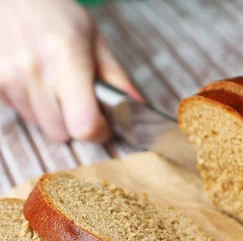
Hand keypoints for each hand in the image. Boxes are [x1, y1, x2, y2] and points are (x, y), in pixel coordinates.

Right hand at [0, 0, 139, 141]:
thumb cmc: (55, 15)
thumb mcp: (93, 40)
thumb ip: (116, 79)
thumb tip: (139, 108)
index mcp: (66, 56)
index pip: (84, 124)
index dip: (98, 131)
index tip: (103, 124)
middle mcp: (35, 68)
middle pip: (62, 132)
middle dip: (74, 122)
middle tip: (75, 97)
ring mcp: (10, 76)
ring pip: (41, 127)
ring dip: (51, 114)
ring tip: (51, 84)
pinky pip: (20, 115)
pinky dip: (31, 106)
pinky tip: (33, 82)